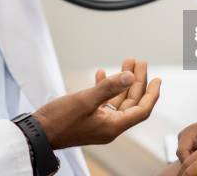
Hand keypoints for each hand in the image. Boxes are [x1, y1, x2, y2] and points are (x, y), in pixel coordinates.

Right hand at [33, 59, 160, 148]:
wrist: (37, 133)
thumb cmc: (59, 120)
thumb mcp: (86, 100)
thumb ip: (109, 87)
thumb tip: (131, 77)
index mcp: (113, 126)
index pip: (142, 110)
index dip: (152, 94)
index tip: (158, 79)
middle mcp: (109, 126)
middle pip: (131, 102)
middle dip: (137, 81)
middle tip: (139, 62)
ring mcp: (99, 122)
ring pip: (118, 99)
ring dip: (122, 81)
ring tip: (126, 62)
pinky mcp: (88, 117)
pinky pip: (103, 101)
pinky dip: (105, 87)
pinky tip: (102, 73)